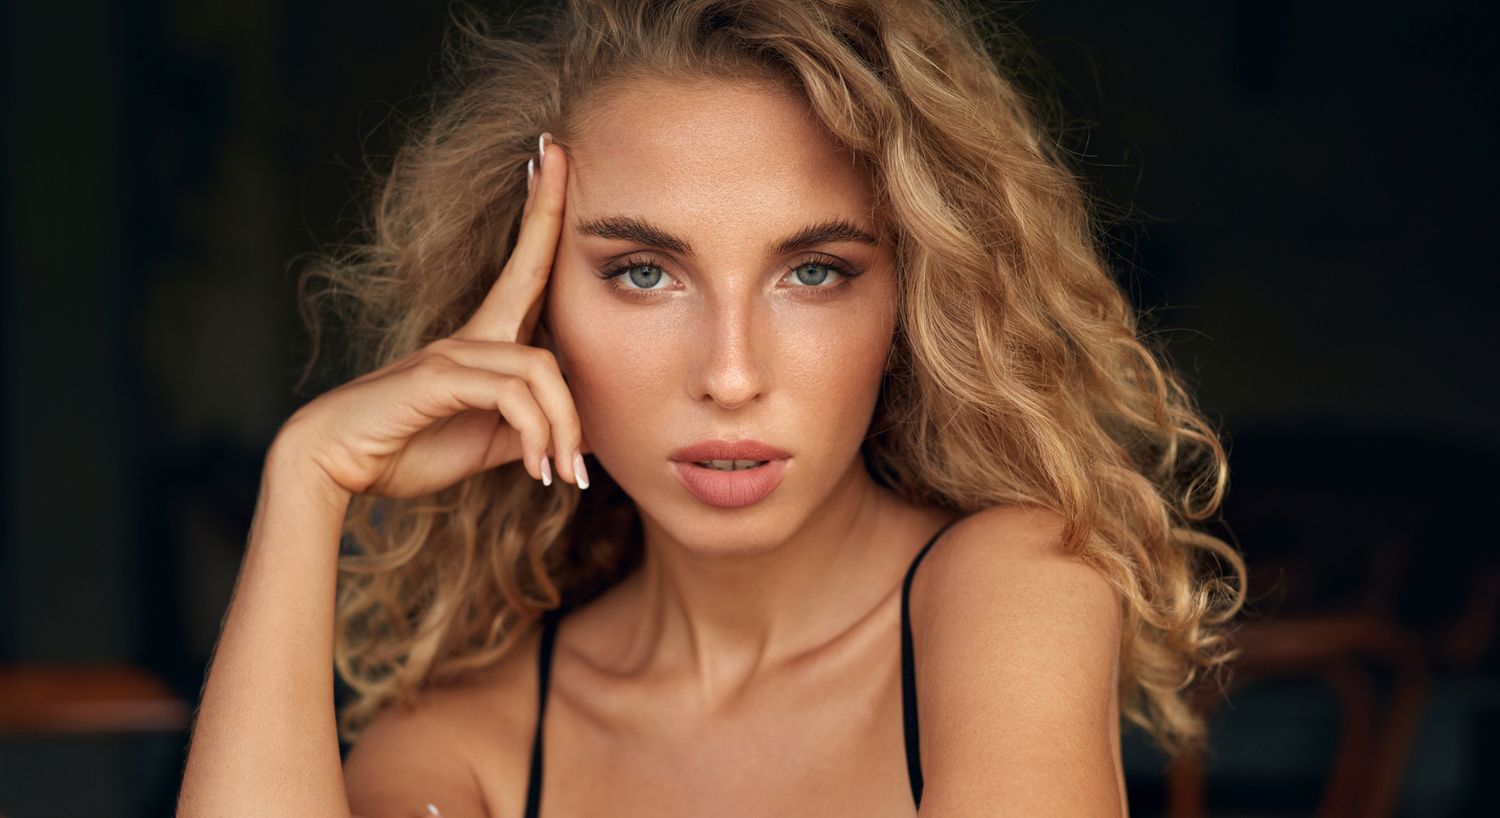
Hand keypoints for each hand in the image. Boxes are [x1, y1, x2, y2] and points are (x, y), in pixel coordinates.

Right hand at [276, 133, 588, 499]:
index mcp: (480, 344)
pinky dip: (535, 434)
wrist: (337, 466)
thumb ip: (526, 429)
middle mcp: (467, 335)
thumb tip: (580, 437)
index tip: (551, 157)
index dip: (540, 212)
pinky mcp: (438, 375)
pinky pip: (512, 394)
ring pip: (541, 367)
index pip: (522, 267)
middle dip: (548, 209)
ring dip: (562, 425)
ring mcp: (451, 351)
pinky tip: (536, 468)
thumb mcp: (484, 443)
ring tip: (565, 472)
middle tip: (560, 152)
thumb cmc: (406, 449)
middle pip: (531, 273)